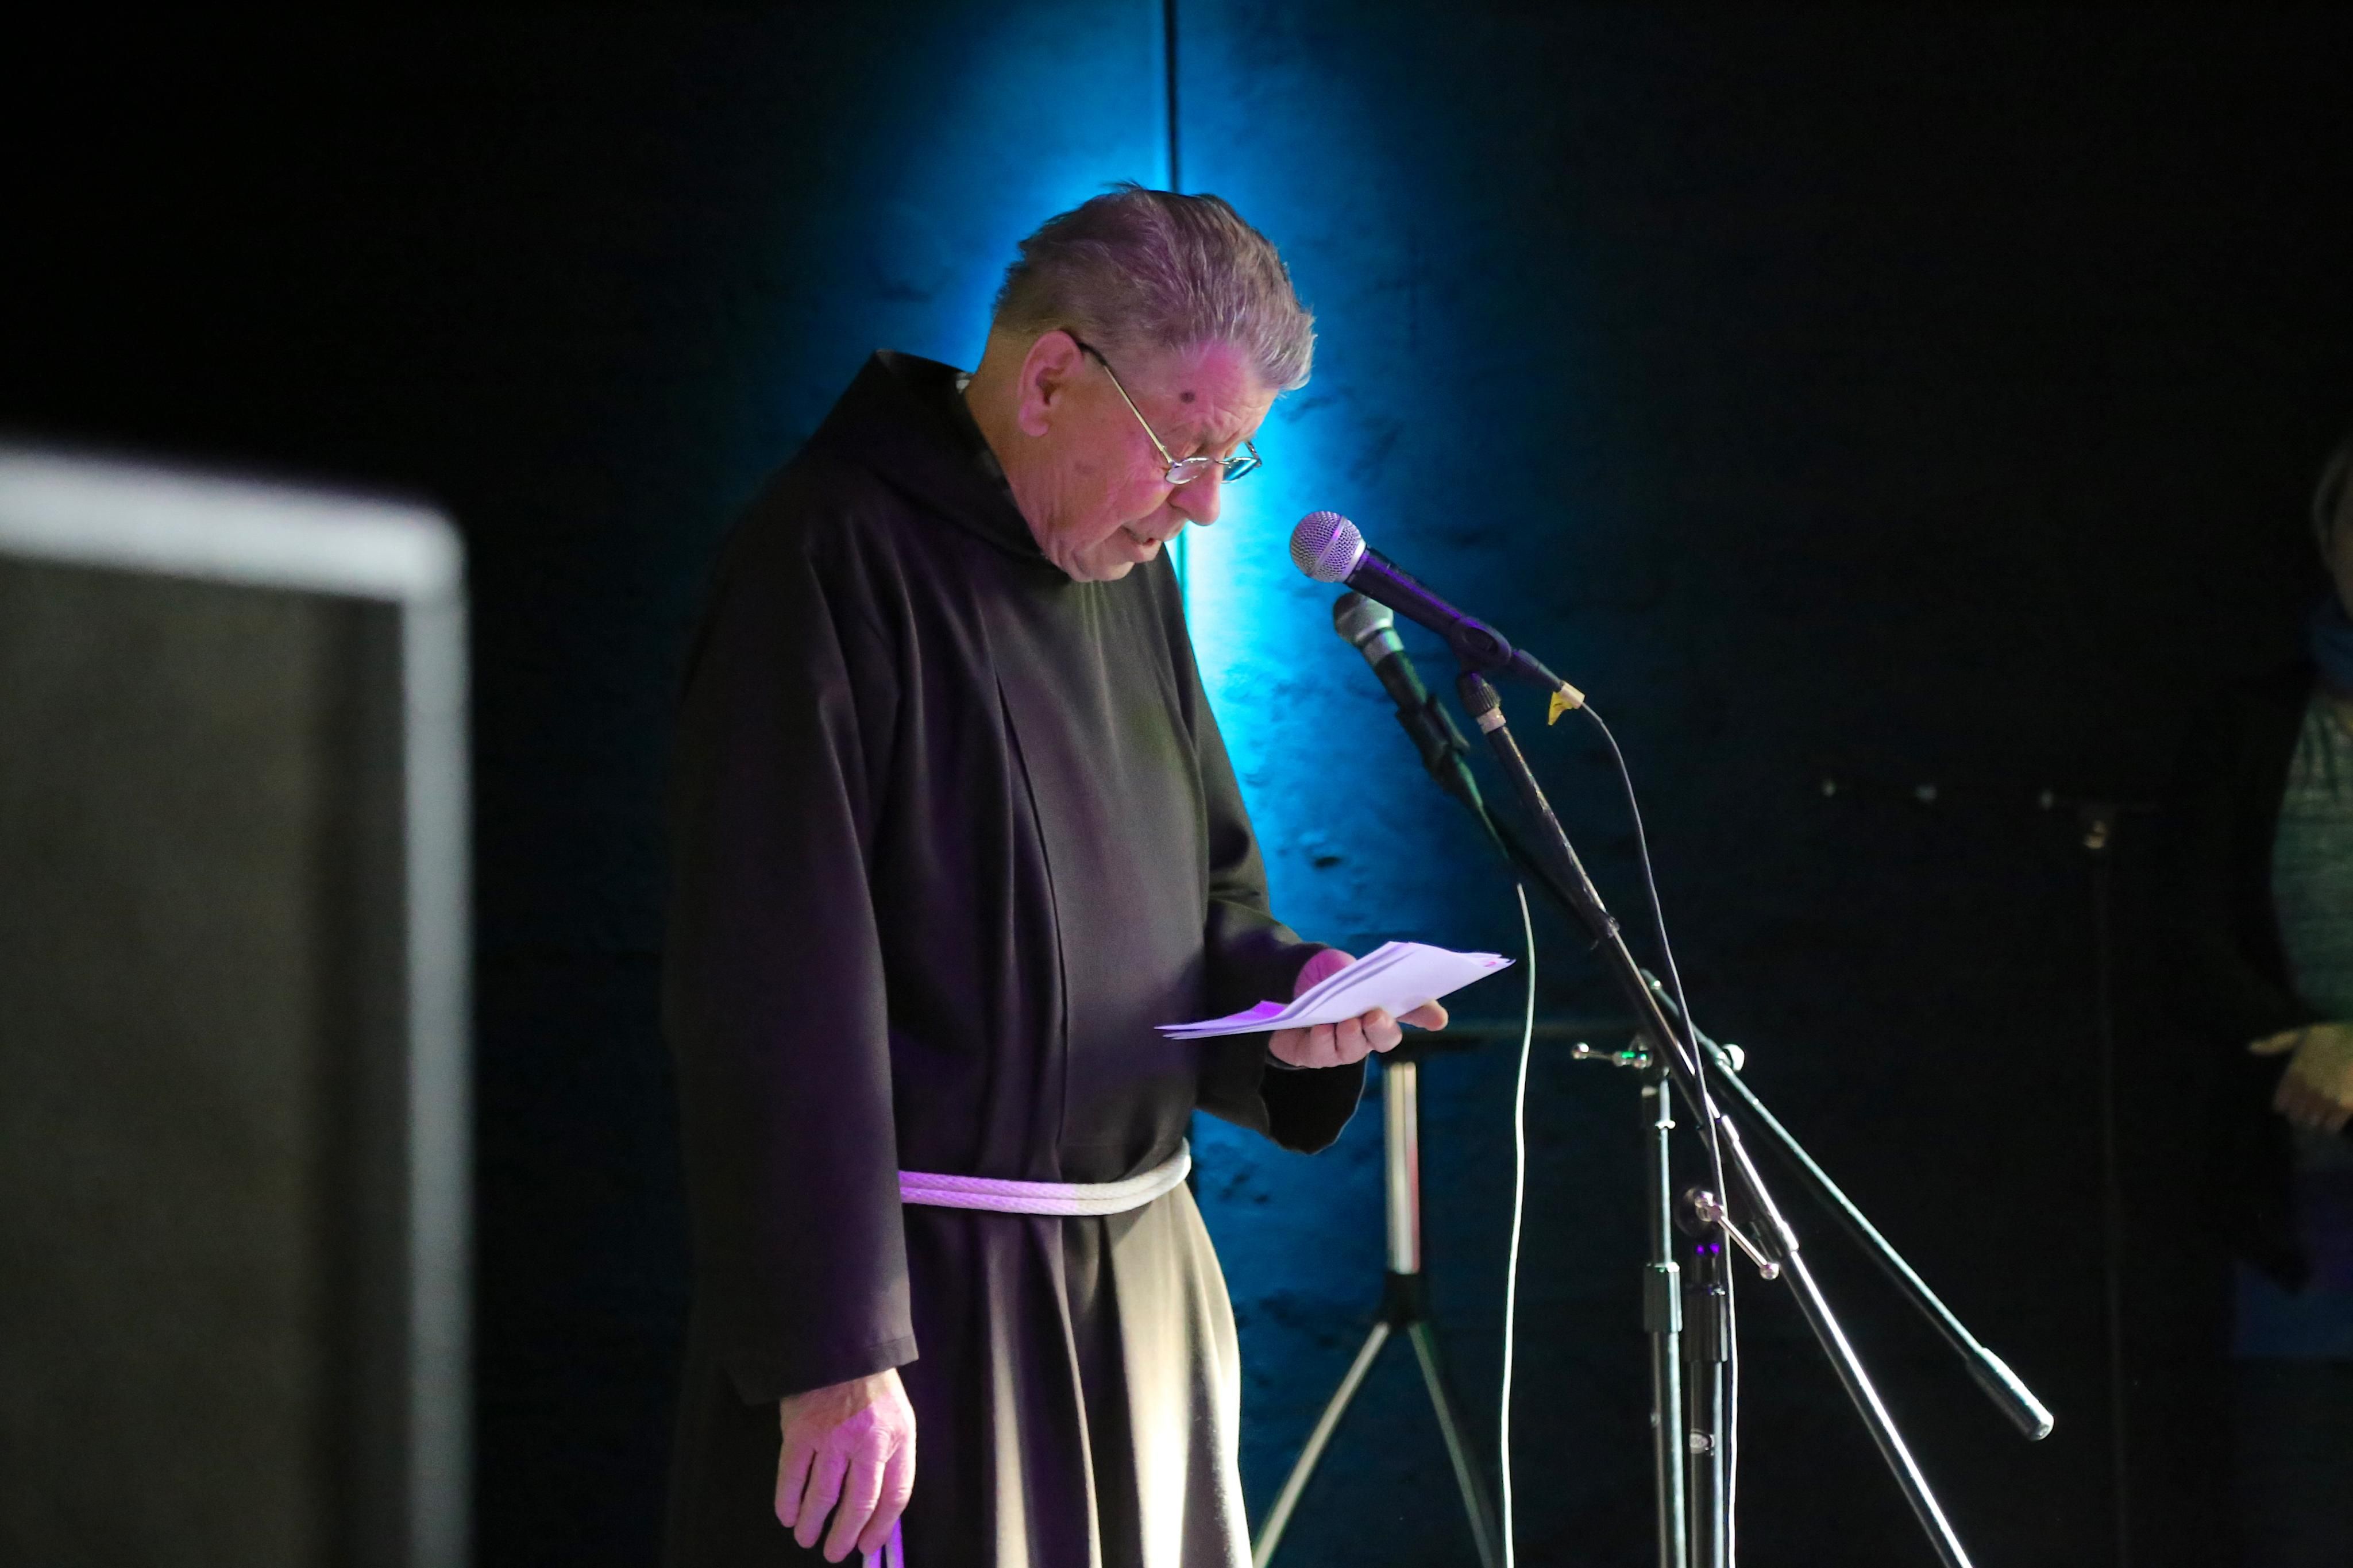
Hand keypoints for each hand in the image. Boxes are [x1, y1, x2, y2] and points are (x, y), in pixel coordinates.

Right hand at [776, 1368, 915, 1561]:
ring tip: (807, 1539)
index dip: (880, 1527)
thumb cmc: (873, 1387)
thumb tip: (878, 1510)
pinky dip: (788, 1501)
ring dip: (813, 1524)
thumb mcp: (898, 1419)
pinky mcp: (801, 1431)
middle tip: (834, 1552)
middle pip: (859, 1503)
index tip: (868, 1545)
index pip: (895, 1496)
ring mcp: (833, 1437)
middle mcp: (867, 1441)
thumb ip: (892, 1459)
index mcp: (898, 1438)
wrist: (842, 1345)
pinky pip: (792, 1476)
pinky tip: (787, 1515)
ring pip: (823, 1496)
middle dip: (845, 1535)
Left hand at [1268, 948, 1447, 1068]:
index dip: (1426, 1013)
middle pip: (1385, 1038)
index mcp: (1381, 1003)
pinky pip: (1325, 1054)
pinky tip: (1319, 1029)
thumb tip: (1367, 979)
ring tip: (1346, 1022)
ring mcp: (1342, 1045)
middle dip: (1382, 1028)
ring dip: (1352, 1036)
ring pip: (1356, 1050)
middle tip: (1374, 1016)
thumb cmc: (1320, 977)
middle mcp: (1367, 1030)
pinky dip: (1324, 1041)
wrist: (1280, 987)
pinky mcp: (1317, 1055)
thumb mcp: (1336, 965)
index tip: (1438, 1019)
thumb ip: (1353, 970)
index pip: (1411, 1009)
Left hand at [2250, 1022, 2352, 1134]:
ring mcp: (2326, 1099)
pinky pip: (2331, 1126)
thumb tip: (2250, 1047)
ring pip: (2311, 1123)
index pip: (2280, 1103)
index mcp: (2294, 1073)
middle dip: (2298, 1115)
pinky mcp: (2345, 1107)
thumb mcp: (2302, 1034)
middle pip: (2295, 1116)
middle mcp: (2307, 1090)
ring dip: (2313, 1121)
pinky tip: (2333, 1118)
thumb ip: (2276, 1043)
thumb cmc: (2333, 1036)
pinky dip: (2330, 1125)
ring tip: (2318, 1115)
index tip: (2287, 1106)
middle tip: (2305, 1112)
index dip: (2283, 1107)